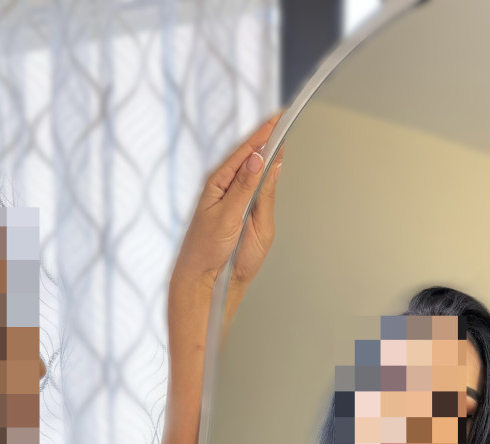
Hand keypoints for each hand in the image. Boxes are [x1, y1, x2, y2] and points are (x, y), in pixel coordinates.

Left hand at [171, 110, 284, 290]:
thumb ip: (245, 188)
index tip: (277, 118)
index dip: (261, 134)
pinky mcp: (249, 215)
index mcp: (218, 183)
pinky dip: (269, 175)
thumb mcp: (226, 216)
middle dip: (267, 138)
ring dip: (269, 154)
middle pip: (252, 158)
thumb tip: (258, 159)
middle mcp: (229, 188)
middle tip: (283, 118)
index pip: (244, 152)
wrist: (206, 280)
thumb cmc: (207, 250)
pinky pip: (261, 190)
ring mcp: (239, 201)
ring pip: (258, 172)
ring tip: (281, 135)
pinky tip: (274, 163)